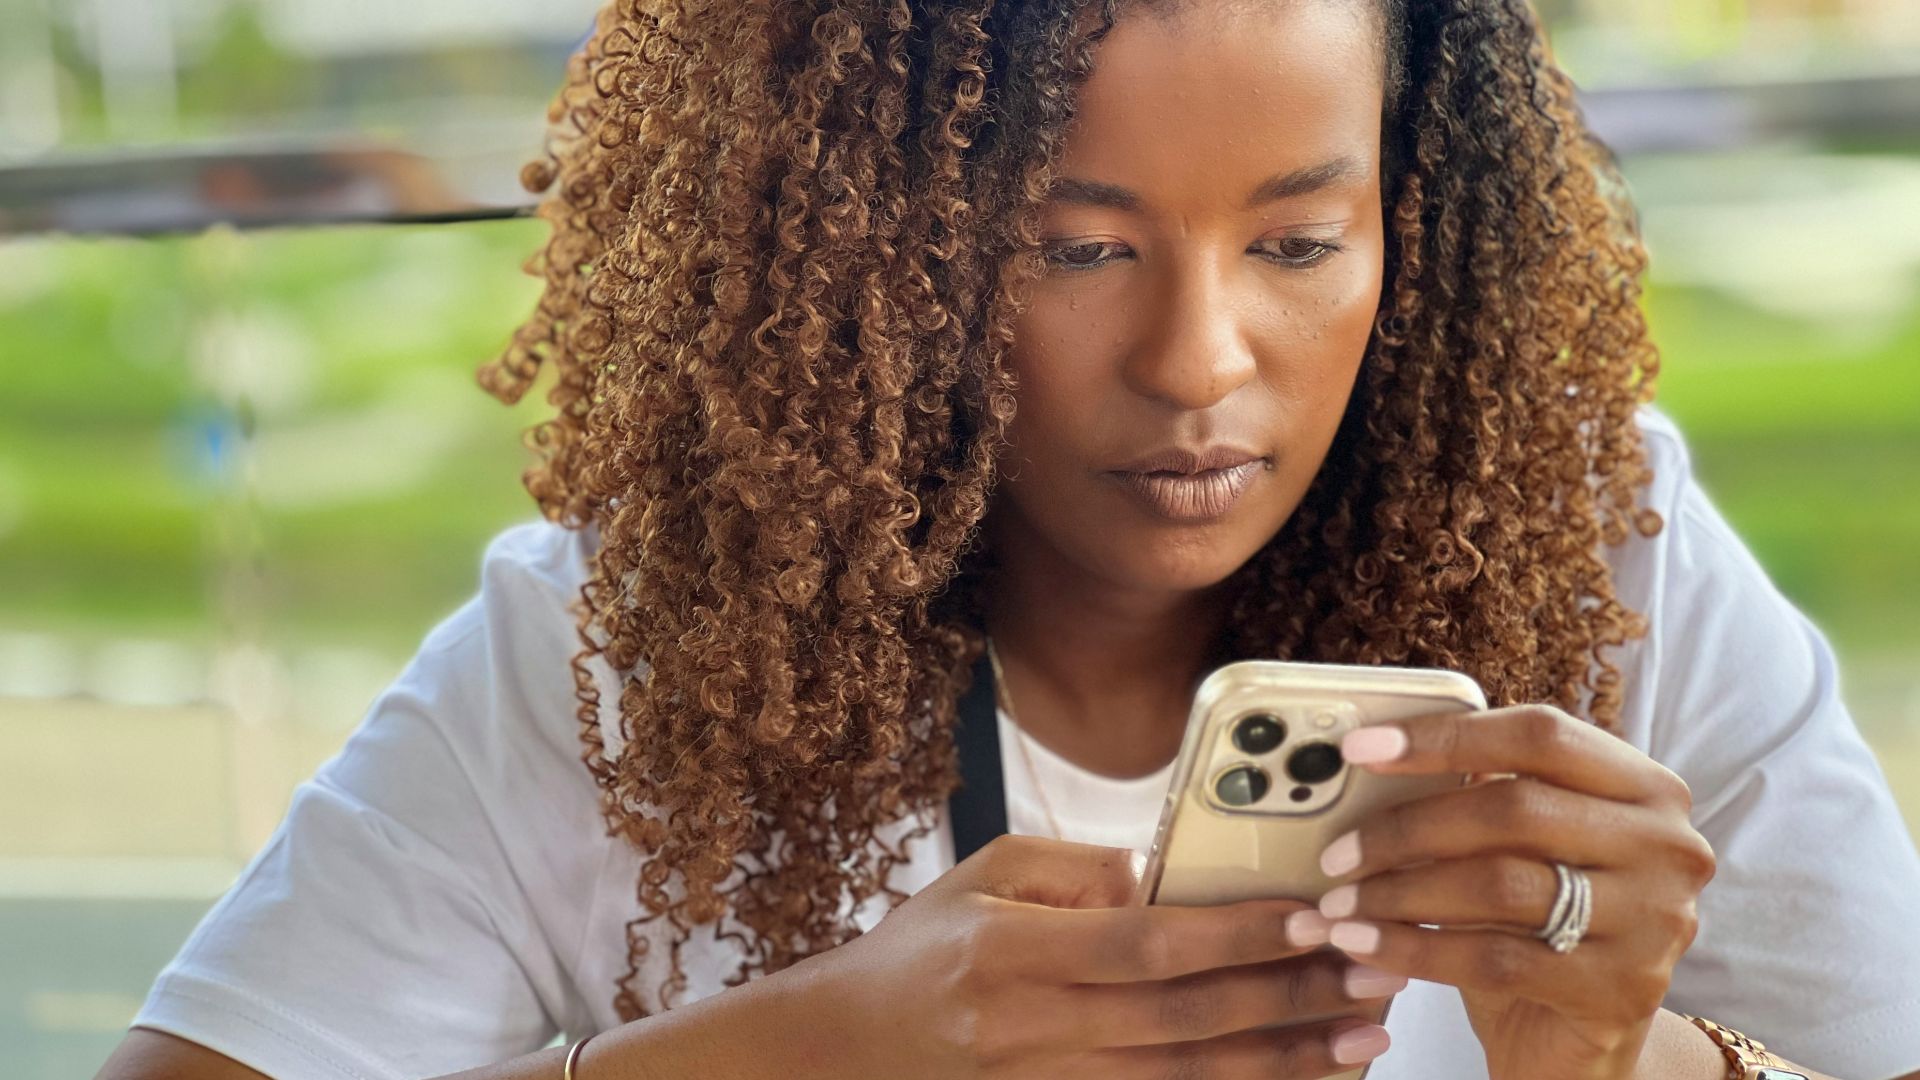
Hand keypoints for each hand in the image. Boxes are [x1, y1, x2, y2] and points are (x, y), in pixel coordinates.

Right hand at [796, 833, 1401, 1078]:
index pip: (1144, 943)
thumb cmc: (920, 951)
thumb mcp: (981, 874)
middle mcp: (1033, 1029)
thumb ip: (1072, 868)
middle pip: (1184, 1019)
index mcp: (1011, 952)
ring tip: (1361, 1036)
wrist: (848, 1048)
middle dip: (1289, 996)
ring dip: (1283, 1059)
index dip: (1234, 933)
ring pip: (1186, 1079)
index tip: (1310, 915)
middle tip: (1370, 971)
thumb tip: (1160, 876)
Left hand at [1309, 704, 1716, 1079]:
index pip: (1541, 734)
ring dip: (1400, 892)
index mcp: (1646, 787)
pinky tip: (1364, 948)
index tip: (1360, 749)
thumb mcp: (1519, 848)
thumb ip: (1479, 793)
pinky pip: (1494, 959)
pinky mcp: (1620, 989)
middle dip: (1408, 829)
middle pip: (1515, 809)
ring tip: (1338, 907)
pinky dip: (1414, 949)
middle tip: (1336, 853)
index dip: (1445, 736)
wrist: (1582, 1042)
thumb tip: (1378, 751)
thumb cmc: (1538, 924)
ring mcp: (1654, 920)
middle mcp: (1668, 846)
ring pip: (1501, 885)